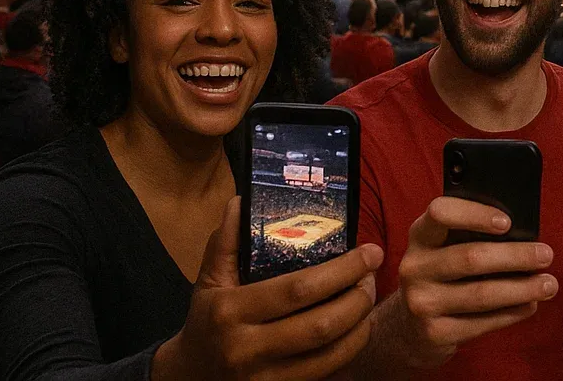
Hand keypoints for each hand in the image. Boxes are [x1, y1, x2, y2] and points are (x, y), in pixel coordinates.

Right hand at [152, 197, 381, 380]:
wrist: (190, 377)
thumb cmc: (208, 319)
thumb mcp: (209, 279)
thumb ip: (225, 241)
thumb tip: (242, 200)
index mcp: (231, 311)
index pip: (298, 289)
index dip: (342, 270)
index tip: (369, 252)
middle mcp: (246, 349)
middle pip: (321, 325)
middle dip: (358, 299)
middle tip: (372, 276)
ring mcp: (264, 378)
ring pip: (330, 356)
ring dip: (361, 326)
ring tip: (369, 300)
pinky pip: (325, 375)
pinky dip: (348, 352)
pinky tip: (356, 330)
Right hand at [370, 197, 557, 369]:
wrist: (411, 326)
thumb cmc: (444, 273)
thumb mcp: (445, 247)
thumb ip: (472, 236)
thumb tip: (525, 236)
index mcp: (420, 235)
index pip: (441, 213)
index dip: (475, 214)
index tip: (508, 222)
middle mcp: (415, 267)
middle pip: (471, 258)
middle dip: (515, 256)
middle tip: (546, 255)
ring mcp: (422, 302)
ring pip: (482, 294)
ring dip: (522, 289)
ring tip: (549, 284)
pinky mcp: (435, 333)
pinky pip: (482, 323)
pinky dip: (512, 313)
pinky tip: (530, 304)